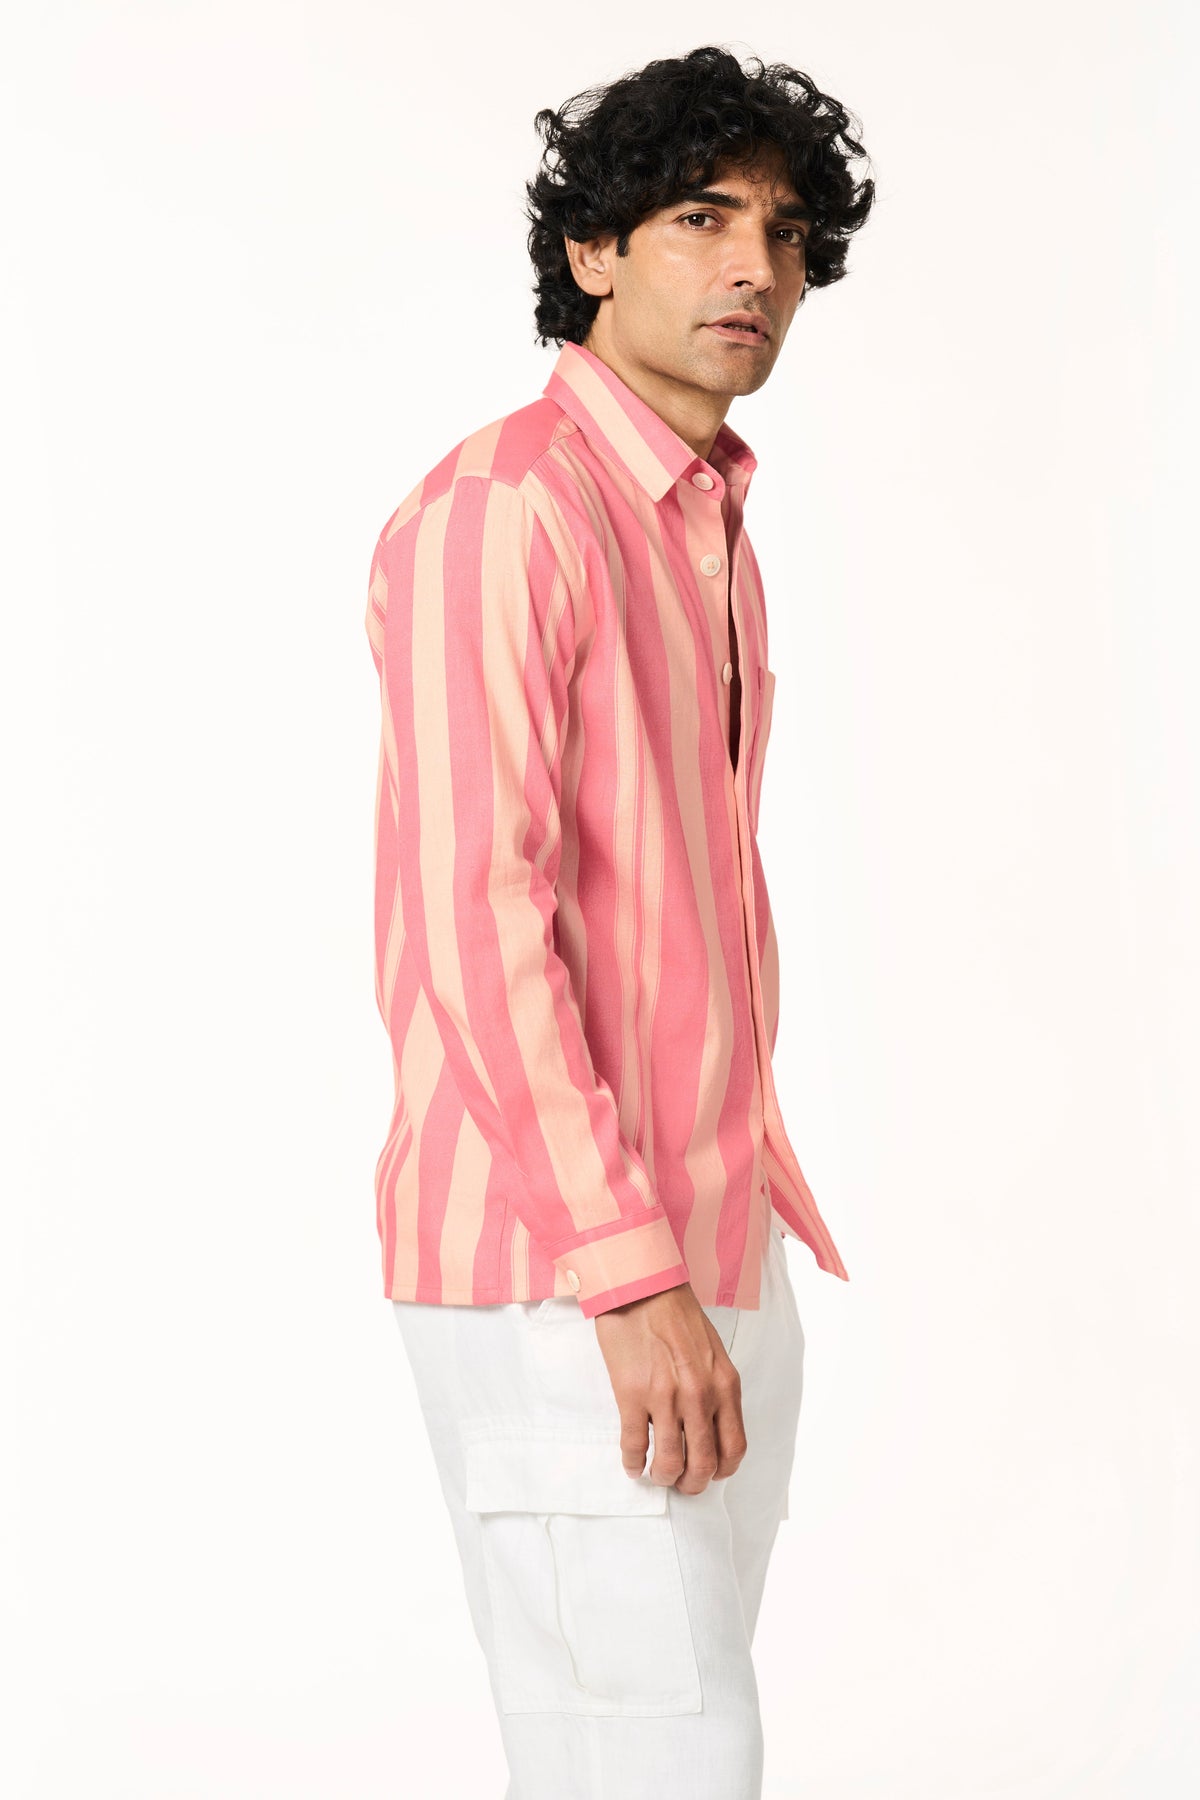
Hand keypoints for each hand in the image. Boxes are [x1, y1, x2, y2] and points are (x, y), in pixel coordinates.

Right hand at [593, 1282, 745, 1493]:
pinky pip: (634, 1445)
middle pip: (703, 1464)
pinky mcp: (632, 1395)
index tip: (709, 1473)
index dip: (721, 1471)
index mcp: (725, 1386)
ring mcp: (665, 1398)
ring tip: (655, 1475)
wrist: (643, 1287)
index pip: (734, 1448)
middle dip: (692, 1484)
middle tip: (681, 1484)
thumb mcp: (714, 1353)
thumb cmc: (677, 1316)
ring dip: (662, 1477)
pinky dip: (633, 1462)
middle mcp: (700, 1396)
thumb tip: (708, 1429)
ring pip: (669, 1462)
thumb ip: (715, 1391)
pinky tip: (632, 1464)